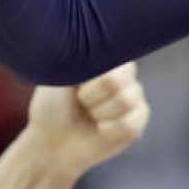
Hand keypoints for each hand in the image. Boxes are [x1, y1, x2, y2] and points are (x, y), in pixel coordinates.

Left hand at [24, 63, 149, 177]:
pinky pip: (131, 125)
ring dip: (100, 113)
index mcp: (107, 59)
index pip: (113, 61)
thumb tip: (98, 47)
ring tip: (90, 116)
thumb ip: (81, 58)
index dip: (92, 81)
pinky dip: (109, 130)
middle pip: (120, 82)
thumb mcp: (58, 77)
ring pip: (126, 101)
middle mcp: (125, 75)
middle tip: (82, 102)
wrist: (51, 140)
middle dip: (92, 98)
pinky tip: (100, 129)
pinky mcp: (137, 122)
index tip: (76, 88)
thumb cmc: (52, 106)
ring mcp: (134, 98)